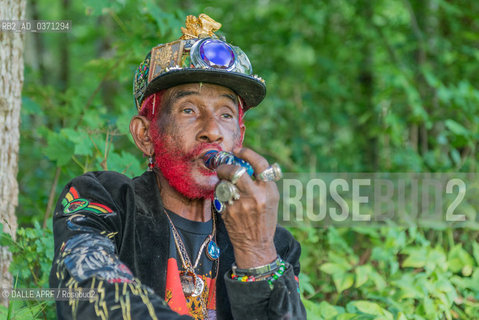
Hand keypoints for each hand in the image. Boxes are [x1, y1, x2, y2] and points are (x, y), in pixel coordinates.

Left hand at [215, 147, 278, 268]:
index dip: (247, 153)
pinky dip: (220, 193)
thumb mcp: (271, 199)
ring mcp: (240, 204)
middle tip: (223, 167)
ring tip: (225, 184)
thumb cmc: (264, 218)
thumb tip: (248, 161)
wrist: (255, 244)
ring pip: (224, 182)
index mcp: (269, 190)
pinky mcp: (228, 212)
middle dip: (226, 166)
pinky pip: (219, 194)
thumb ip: (263, 181)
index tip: (238, 150)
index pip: (259, 164)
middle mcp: (255, 196)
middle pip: (236, 171)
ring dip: (221, 180)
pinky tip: (225, 198)